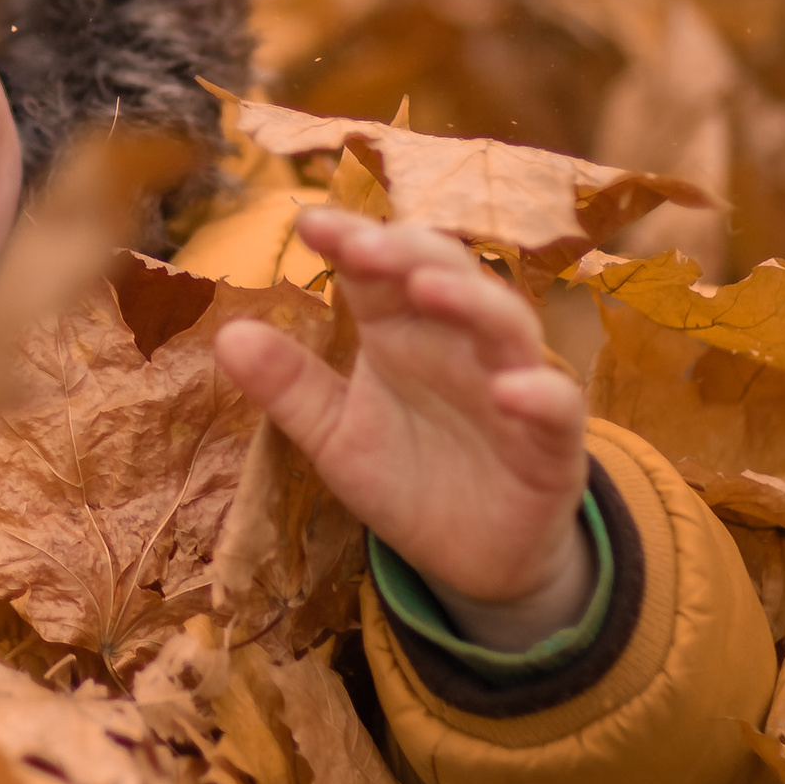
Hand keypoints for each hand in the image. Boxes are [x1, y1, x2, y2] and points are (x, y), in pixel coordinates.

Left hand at [216, 211, 590, 639]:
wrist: (469, 560)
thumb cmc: (407, 477)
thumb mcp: (336, 436)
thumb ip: (291, 387)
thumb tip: (226, 336)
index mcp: (401, 332)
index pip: (378, 270)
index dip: (351, 240)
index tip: (309, 223)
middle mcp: (459, 344)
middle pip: (445, 274)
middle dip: (408, 251)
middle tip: (364, 244)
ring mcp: (510, 385)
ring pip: (505, 323)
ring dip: (471, 300)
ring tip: (429, 288)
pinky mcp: (552, 443)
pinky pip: (558, 407)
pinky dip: (540, 393)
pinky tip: (512, 391)